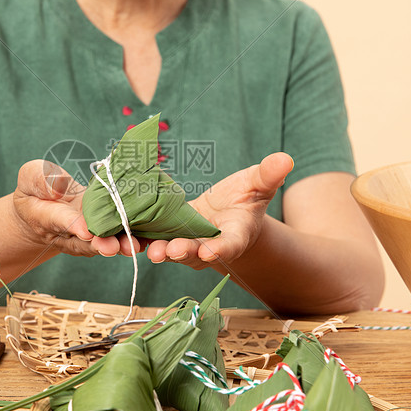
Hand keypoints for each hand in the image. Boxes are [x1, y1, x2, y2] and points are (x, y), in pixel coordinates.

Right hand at [12, 160, 141, 257]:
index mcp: (48, 218)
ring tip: (133, 246)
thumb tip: (56, 187)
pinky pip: (119, 235)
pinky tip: (150, 238)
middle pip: (87, 240)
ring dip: (120, 245)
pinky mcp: (106, 229)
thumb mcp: (30, 177)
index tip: (86, 230)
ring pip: (105, 242)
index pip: (60, 222)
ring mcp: (89, 233)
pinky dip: (134, 237)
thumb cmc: (36, 189)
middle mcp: (70, 232)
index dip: (73, 226)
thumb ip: (40, 180)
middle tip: (113, 247)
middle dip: (101, 244)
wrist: (44, 207)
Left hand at [145, 152, 292, 268]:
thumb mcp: (257, 185)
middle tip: (170, 250)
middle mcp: (208, 246)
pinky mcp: (166, 237)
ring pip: (169, 251)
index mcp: (234, 237)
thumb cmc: (244, 200)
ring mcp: (186, 245)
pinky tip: (124, 238)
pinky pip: (151, 241)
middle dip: (182, 252)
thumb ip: (268, 176)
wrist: (226, 215)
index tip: (209, 252)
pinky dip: (138, 240)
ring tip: (146, 249)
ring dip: (157, 250)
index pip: (229, 245)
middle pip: (195, 253)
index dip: (219, 250)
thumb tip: (285, 158)